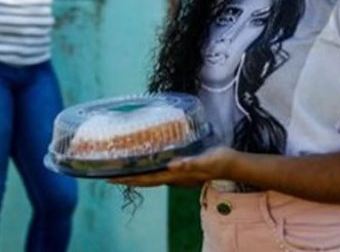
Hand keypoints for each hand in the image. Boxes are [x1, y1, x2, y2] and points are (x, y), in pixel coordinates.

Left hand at [108, 146, 238, 187]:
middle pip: (145, 179)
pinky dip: (148, 167)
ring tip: (121, 169)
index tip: (110, 178)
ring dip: (136, 174)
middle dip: (126, 178)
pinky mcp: (181, 168)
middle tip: (106, 174)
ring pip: (151, 175)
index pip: (147, 179)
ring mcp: (177, 174)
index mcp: (175, 175)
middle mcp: (173, 177)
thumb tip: (172, 165)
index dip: (129, 179)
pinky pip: (160, 169)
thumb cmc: (220, 161)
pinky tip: (146, 161)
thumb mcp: (206, 161)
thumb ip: (190, 164)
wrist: (233, 164)